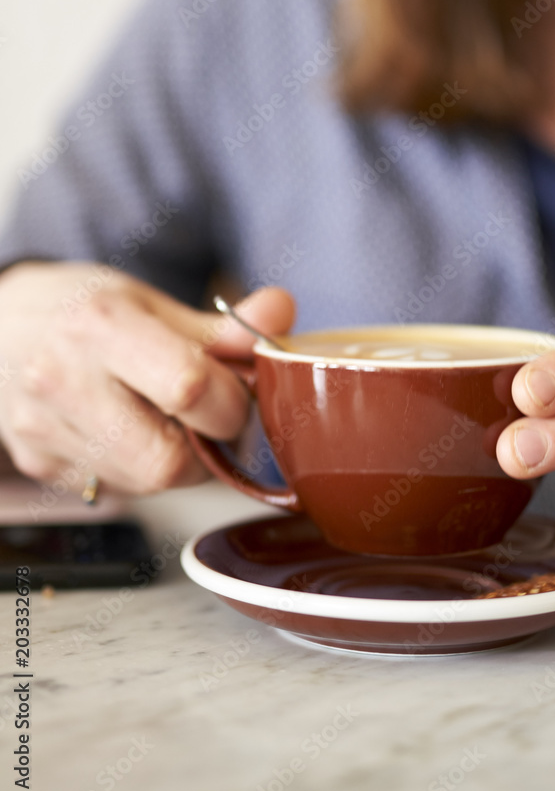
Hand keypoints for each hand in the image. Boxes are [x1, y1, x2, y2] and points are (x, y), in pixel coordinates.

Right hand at [0, 262, 294, 494]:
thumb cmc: (82, 309)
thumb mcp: (149, 301)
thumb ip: (219, 326)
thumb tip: (281, 314)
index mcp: (101, 326)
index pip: (188, 388)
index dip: (231, 402)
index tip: (236, 392)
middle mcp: (63, 379)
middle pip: (166, 460)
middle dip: (208, 447)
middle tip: (209, 419)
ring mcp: (43, 429)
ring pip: (144, 485)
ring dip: (178, 462)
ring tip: (169, 421)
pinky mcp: (37, 462)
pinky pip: (114, 489)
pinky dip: (139, 470)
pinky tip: (131, 432)